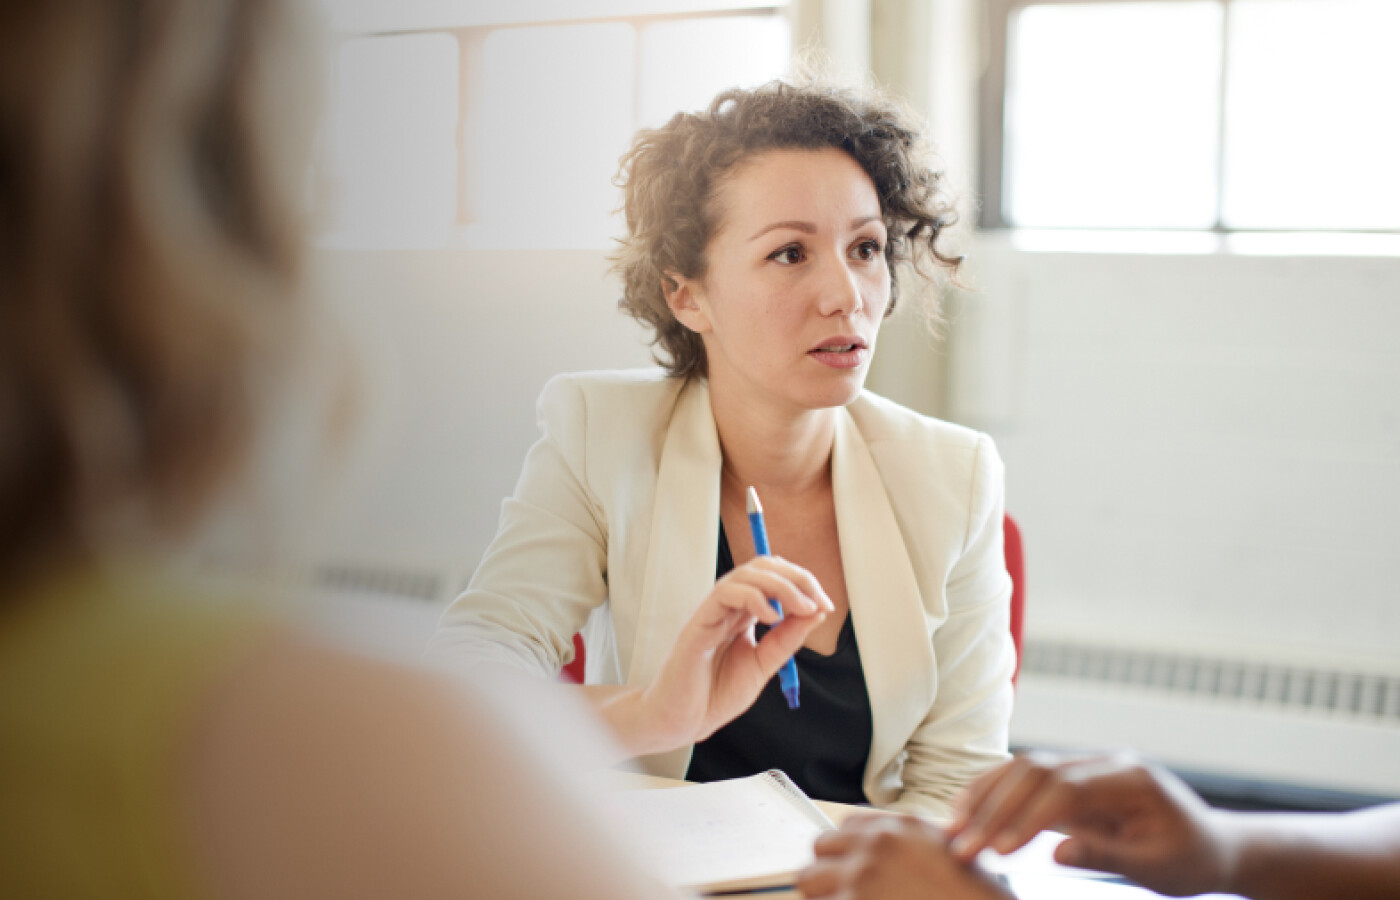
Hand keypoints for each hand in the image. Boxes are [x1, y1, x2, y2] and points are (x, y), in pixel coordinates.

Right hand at [626, 554, 831, 753]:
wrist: (682, 722)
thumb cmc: (714, 695)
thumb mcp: (763, 664)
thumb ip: (786, 639)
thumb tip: (816, 612)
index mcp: (742, 613)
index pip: (774, 578)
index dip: (803, 584)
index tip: (825, 606)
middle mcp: (727, 606)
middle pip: (763, 567)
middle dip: (798, 578)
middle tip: (818, 602)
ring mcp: (711, 611)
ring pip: (746, 574)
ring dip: (782, 586)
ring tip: (802, 608)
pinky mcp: (698, 622)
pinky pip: (725, 593)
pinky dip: (754, 597)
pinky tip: (772, 617)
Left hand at [797, 813, 1015, 899]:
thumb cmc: (973, 898)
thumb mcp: (944, 855)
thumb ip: (906, 848)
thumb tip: (870, 856)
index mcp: (901, 827)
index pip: (846, 826)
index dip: (847, 852)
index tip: (852, 869)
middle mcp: (878, 844)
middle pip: (821, 847)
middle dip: (828, 873)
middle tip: (844, 894)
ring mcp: (863, 876)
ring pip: (808, 880)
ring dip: (823, 896)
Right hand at [944, 751, 1231, 896]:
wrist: (1210, 845)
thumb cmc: (1189, 860)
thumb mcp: (1158, 868)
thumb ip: (1108, 855)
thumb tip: (1056, 853)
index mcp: (1129, 778)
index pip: (1065, 789)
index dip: (1026, 817)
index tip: (997, 850)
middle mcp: (1103, 763)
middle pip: (1035, 771)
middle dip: (994, 808)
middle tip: (962, 845)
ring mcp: (1086, 767)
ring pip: (1023, 768)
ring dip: (985, 797)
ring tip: (953, 828)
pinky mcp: (1073, 780)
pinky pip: (1026, 779)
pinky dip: (994, 793)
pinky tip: (968, 812)